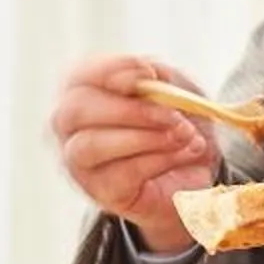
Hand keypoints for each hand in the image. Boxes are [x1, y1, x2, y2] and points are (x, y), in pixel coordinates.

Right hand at [49, 53, 219, 253]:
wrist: (193, 171)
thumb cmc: (172, 123)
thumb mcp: (171, 90)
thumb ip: (160, 79)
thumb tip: (152, 75)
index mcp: (82, 90)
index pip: (79, 76)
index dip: (111, 71)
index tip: (149, 73)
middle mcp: (70, 126)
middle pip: (77, 111)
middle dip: (130, 110)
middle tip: (172, 114)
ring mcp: (80, 163)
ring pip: (92, 145)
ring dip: (145, 138)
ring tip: (184, 134)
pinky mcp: (102, 191)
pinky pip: (122, 174)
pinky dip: (160, 159)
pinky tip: (185, 153)